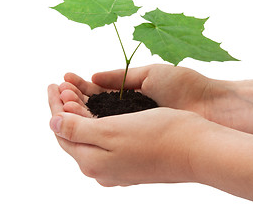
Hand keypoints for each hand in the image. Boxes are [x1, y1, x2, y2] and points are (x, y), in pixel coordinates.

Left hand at [48, 84, 212, 185]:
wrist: (198, 149)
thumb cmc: (159, 136)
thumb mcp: (111, 132)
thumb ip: (78, 130)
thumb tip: (53, 124)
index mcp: (92, 162)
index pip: (62, 131)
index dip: (55, 106)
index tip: (53, 84)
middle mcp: (103, 169)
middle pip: (76, 135)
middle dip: (67, 108)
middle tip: (63, 85)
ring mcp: (120, 166)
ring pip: (91, 137)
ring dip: (82, 114)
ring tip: (78, 93)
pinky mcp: (134, 159)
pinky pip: (107, 139)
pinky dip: (99, 121)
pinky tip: (102, 111)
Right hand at [58, 64, 234, 120]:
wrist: (210, 106)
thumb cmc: (184, 86)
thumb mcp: (149, 74)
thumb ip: (120, 76)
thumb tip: (93, 77)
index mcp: (132, 95)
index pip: (99, 92)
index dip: (81, 87)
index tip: (65, 79)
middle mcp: (130, 114)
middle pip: (94, 109)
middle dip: (74, 100)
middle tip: (58, 91)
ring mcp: (133, 130)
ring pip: (97, 124)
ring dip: (77, 114)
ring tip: (62, 102)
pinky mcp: (137, 143)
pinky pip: (109, 137)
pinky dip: (91, 129)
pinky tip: (76, 122)